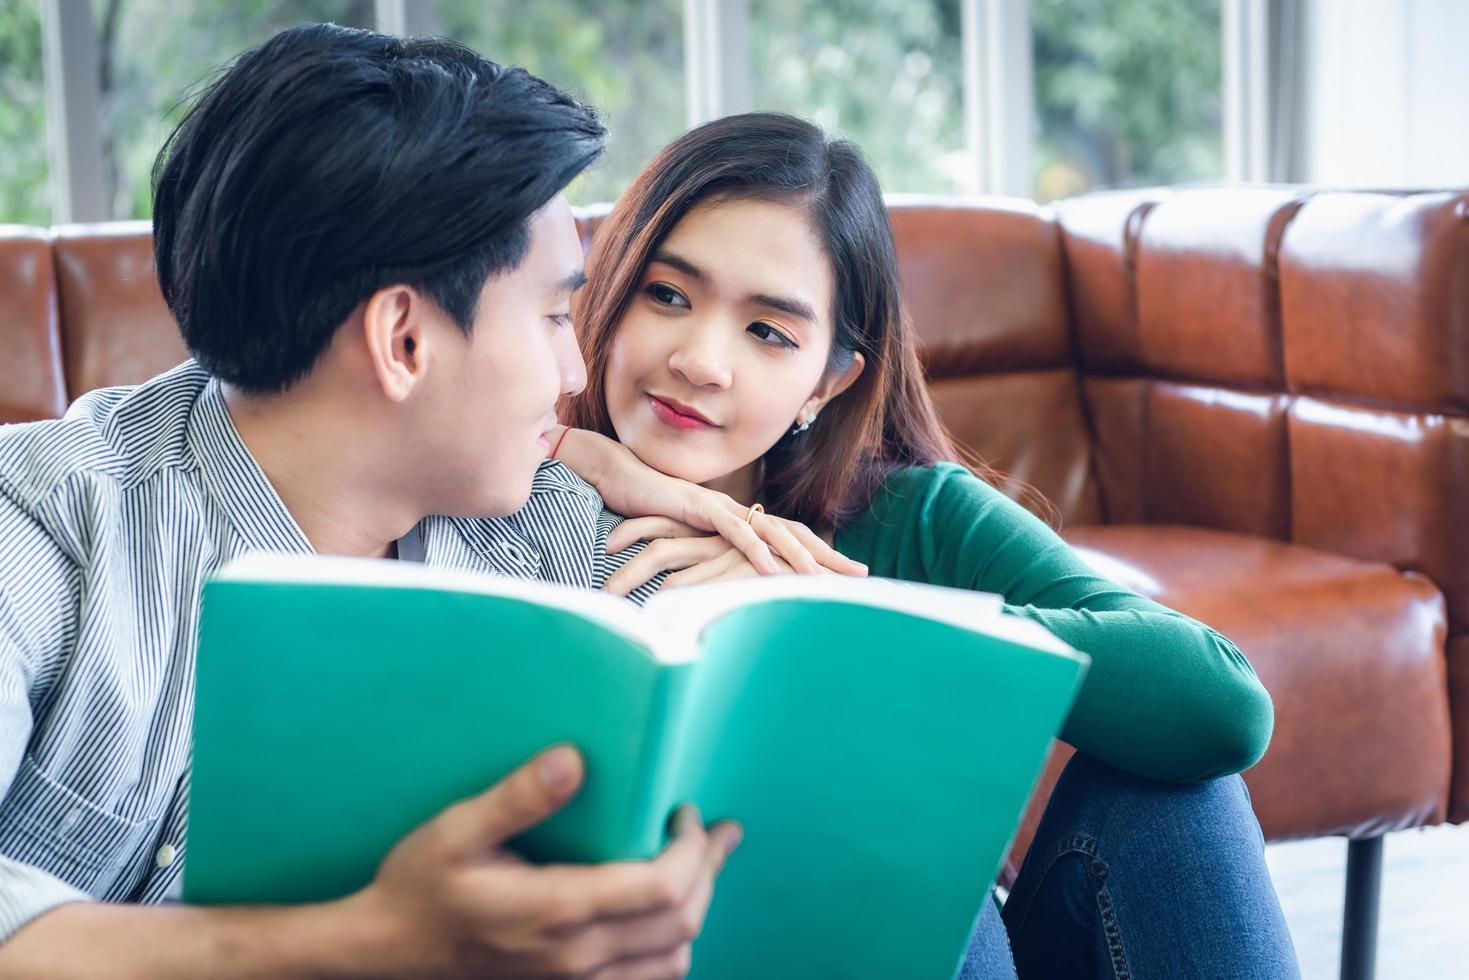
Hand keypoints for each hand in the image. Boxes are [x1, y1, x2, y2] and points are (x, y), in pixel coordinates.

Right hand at [348, 745, 741, 978]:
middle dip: (708, 869)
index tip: (685, 810)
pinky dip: (673, 948)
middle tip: (712, 829)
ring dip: (697, 908)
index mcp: (558, 911)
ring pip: (675, 959)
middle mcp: (577, 958)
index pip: (663, 886)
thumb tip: (572, 758)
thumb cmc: (420, 886)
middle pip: (683, 921)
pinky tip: (666, 915)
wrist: (388, 955)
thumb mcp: (456, 830)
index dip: (693, 847)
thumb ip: (517, 797)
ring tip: (700, 864)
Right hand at [603, 513, 860, 596]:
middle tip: (860, 574)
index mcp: (743, 518)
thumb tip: (733, 583)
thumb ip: (712, 558)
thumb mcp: (689, 543)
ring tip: (820, 578)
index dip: (822, 553)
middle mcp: (740, 509)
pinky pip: (735, 530)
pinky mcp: (701, 507)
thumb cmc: (652, 513)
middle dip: (828, 553)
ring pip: (771, 530)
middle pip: (795, 531)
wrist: (621, 479)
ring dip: (798, 555)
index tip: (850, 573)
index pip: (792, 535)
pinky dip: (754, 550)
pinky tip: (771, 569)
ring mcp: (723, 505)